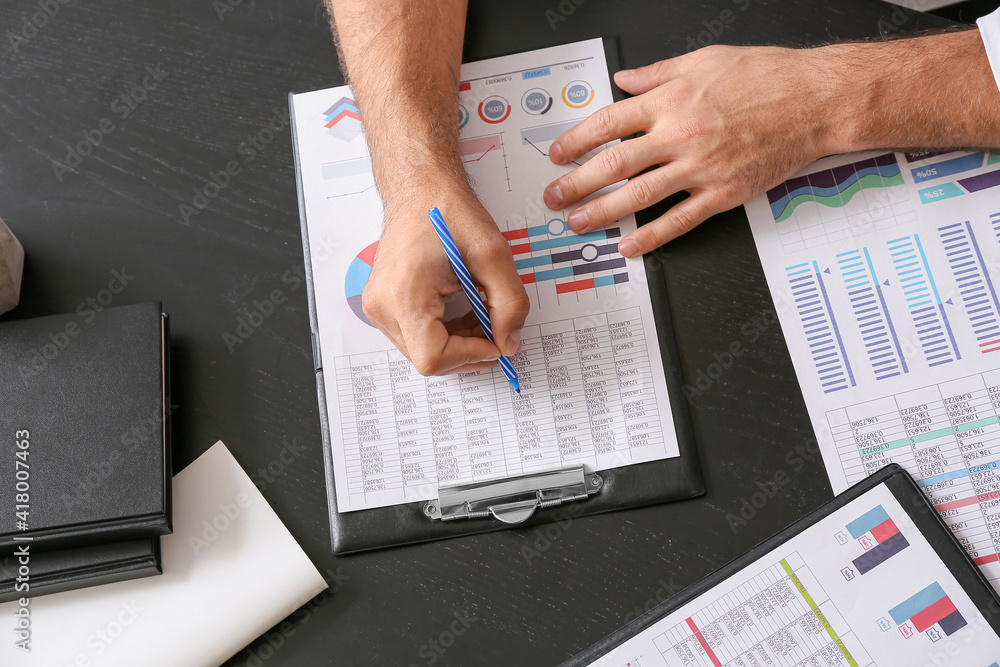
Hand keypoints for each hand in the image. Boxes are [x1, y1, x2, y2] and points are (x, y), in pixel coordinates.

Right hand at [362, 185, 528, 375]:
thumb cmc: (448, 213)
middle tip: (495, 326)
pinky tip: (463, 310)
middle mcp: (382, 305)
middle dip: (467, 349)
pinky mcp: (382, 306)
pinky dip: (444, 333)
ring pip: (422, 351)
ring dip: (458, 342)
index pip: (432, 357)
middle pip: (427, 359)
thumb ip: (509, 304)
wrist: (419, 189)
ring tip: (480, 312)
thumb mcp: (493, 255)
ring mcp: (377, 307)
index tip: (496, 341)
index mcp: (403, 293)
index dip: (470, 355)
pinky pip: (416, 337)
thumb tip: (509, 343)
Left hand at [542, 45, 836, 255]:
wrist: (815, 100)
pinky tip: (629, 244)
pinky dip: (651, 235)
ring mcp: (700, 167)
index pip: (608, 123)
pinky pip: (679, 219)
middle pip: (614, 163)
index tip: (557, 154)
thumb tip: (624, 80)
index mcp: (671, 100)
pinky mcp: (722, 193)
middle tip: (555, 196)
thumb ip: (657, 73)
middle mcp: (680, 134)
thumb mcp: (704, 59)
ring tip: (578, 221)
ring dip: (602, 211)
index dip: (576, 141)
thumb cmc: (767, 76)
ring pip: (639, 194)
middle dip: (577, 183)